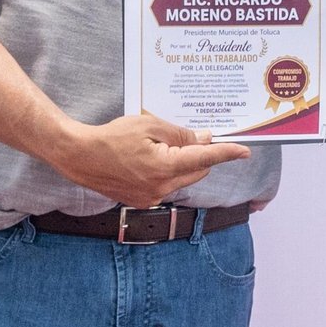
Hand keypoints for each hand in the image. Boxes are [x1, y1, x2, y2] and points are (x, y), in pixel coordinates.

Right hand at [49, 114, 249, 208]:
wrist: (80, 156)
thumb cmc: (113, 137)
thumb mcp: (150, 125)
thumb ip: (180, 134)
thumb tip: (203, 139)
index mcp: (166, 167)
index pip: (205, 158)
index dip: (227, 153)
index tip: (244, 151)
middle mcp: (162, 188)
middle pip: (196, 170)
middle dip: (200, 154)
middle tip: (192, 135)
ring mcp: (152, 197)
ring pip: (182, 179)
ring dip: (182, 163)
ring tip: (161, 144)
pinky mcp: (141, 200)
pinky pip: (166, 185)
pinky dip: (167, 171)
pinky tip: (150, 158)